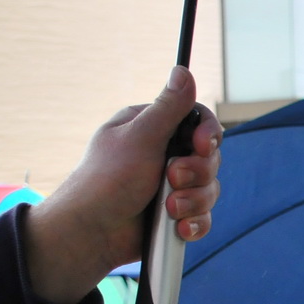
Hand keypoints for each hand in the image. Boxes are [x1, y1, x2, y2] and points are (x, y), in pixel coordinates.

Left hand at [23, 67, 222, 303]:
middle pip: (210, 158)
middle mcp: (164, 155)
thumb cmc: (107, 181)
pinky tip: (179, 228)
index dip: (207, 135)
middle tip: (171, 179)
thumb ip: (168, 108)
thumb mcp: (141, 138)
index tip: (202, 146)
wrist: (92, 233)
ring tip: (169, 210)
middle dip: (197, 174)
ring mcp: (171, 187)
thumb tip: (183, 70)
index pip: (198, 122)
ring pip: (210, 189)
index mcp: (152, 130)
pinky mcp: (176, 215)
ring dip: (194, 202)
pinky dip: (195, 223)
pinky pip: (204, 216)